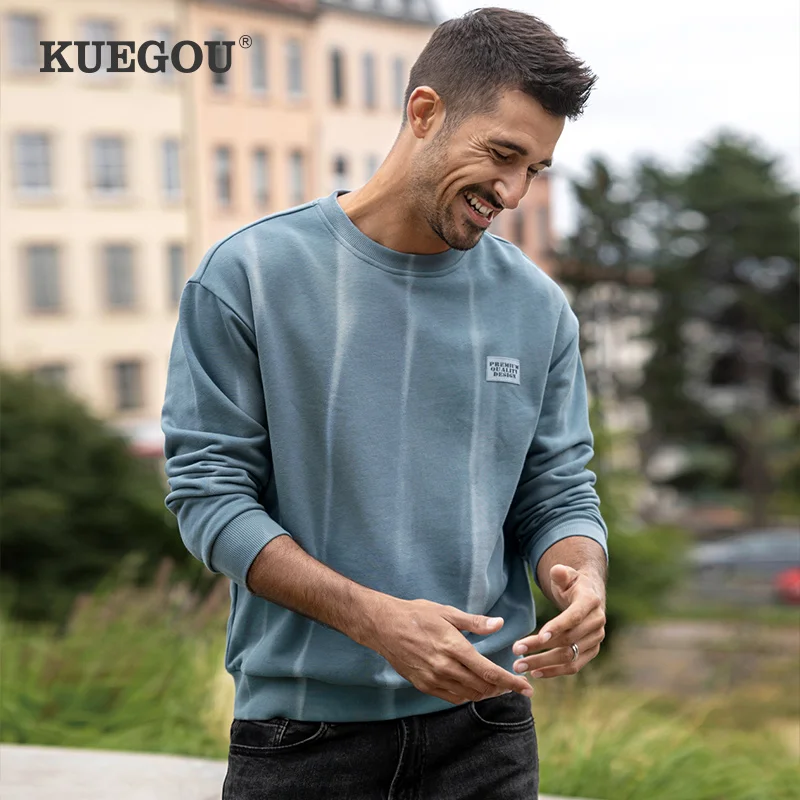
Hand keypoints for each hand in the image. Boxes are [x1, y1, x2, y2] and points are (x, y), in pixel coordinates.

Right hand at [367, 597, 533, 704]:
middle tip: (512, 684)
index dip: (511, 682)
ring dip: (485, 693)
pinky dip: (466, 695)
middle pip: (482, 687)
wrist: (383, 626)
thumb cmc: (416, 614)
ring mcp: (433, 678)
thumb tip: (499, 624)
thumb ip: (474, 622)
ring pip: (468, 695)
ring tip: (494, 686)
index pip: (489, 672)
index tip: (527, 688)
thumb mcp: (446, 613)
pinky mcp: (423, 685)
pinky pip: (452, 697)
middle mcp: (444, 667)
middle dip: (501, 689)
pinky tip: (471, 687)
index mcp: (453, 647)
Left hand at [511, 564, 605, 678]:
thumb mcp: (567, 574)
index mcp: (591, 601)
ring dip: (543, 663)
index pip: (574, 617)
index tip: (539, 637)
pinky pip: (573, 667)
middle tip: (516, 651)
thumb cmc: (572, 584)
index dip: (558, 627)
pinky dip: (554, 671)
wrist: (589, 596)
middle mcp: (597, 622)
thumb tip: (557, 571)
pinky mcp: (591, 652)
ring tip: (519, 666)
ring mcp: (596, 640)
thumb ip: (561, 573)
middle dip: (541, 647)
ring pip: (569, 657)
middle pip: (568, 640)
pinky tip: (535, 673)